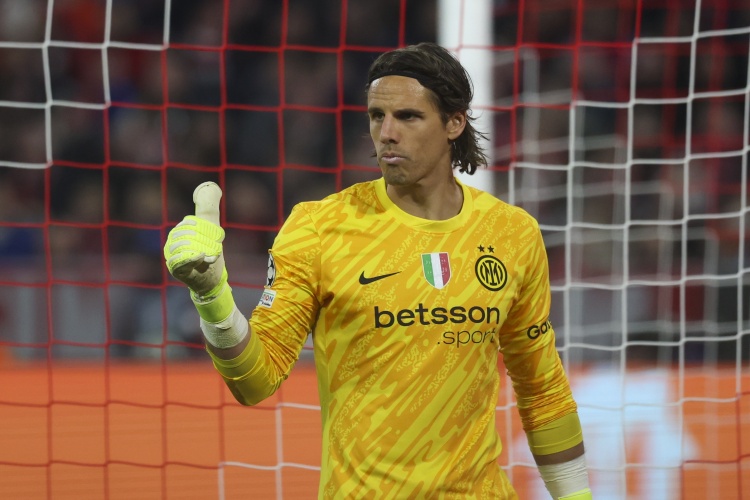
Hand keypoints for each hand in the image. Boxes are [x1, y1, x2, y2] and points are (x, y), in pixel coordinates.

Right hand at [164, 182, 225, 296]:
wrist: (211, 279)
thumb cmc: (210, 253)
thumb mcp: (212, 228)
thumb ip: (209, 208)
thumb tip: (211, 188)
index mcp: (180, 231)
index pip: (189, 224)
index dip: (204, 229)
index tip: (215, 237)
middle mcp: (173, 242)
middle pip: (187, 235)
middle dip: (205, 241)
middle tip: (215, 250)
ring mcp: (172, 256)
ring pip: (184, 247)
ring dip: (201, 250)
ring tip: (210, 256)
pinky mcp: (175, 270)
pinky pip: (178, 260)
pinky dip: (191, 258)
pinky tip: (201, 257)